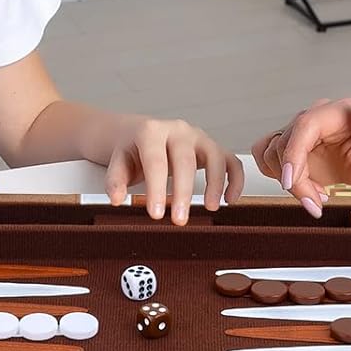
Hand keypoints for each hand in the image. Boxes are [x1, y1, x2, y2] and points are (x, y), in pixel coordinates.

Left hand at [104, 116, 243, 222]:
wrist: (139, 132)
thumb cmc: (131, 149)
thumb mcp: (117, 161)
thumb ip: (115, 180)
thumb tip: (117, 198)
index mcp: (151, 132)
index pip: (156, 161)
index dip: (157, 189)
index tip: (156, 213)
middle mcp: (178, 131)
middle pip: (185, 160)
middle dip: (184, 191)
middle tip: (180, 219)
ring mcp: (198, 137)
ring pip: (215, 156)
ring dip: (216, 183)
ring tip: (210, 207)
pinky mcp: (211, 147)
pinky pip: (230, 160)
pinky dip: (235, 179)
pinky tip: (230, 199)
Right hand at [252, 94, 350, 215]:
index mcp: (341, 112)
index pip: (305, 125)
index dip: (292, 154)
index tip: (290, 183)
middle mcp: (319, 116)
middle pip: (286, 142)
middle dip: (296, 180)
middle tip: (317, 203)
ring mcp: (303, 131)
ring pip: (272, 150)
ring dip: (289, 180)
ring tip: (317, 196)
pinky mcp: (293, 145)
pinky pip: (266, 153)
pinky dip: (276, 174)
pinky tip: (301, 186)